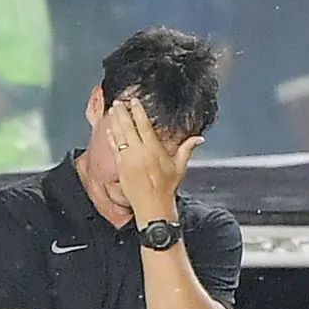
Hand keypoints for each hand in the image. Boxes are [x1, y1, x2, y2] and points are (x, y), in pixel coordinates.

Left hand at [108, 93, 197, 222]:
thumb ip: (187, 149)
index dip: (138, 112)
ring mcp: (128, 160)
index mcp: (154, 150)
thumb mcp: (180, 167)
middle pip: (128, 128)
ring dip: (115, 122)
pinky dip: (111, 137)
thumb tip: (199, 138)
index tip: (134, 102)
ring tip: (112, 110)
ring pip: (119, 136)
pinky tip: (109, 128)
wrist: (153, 206)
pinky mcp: (120, 167)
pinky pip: (114, 148)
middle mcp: (139, 153)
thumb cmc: (167, 187)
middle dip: (122, 113)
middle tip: (118, 102)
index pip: (144, 126)